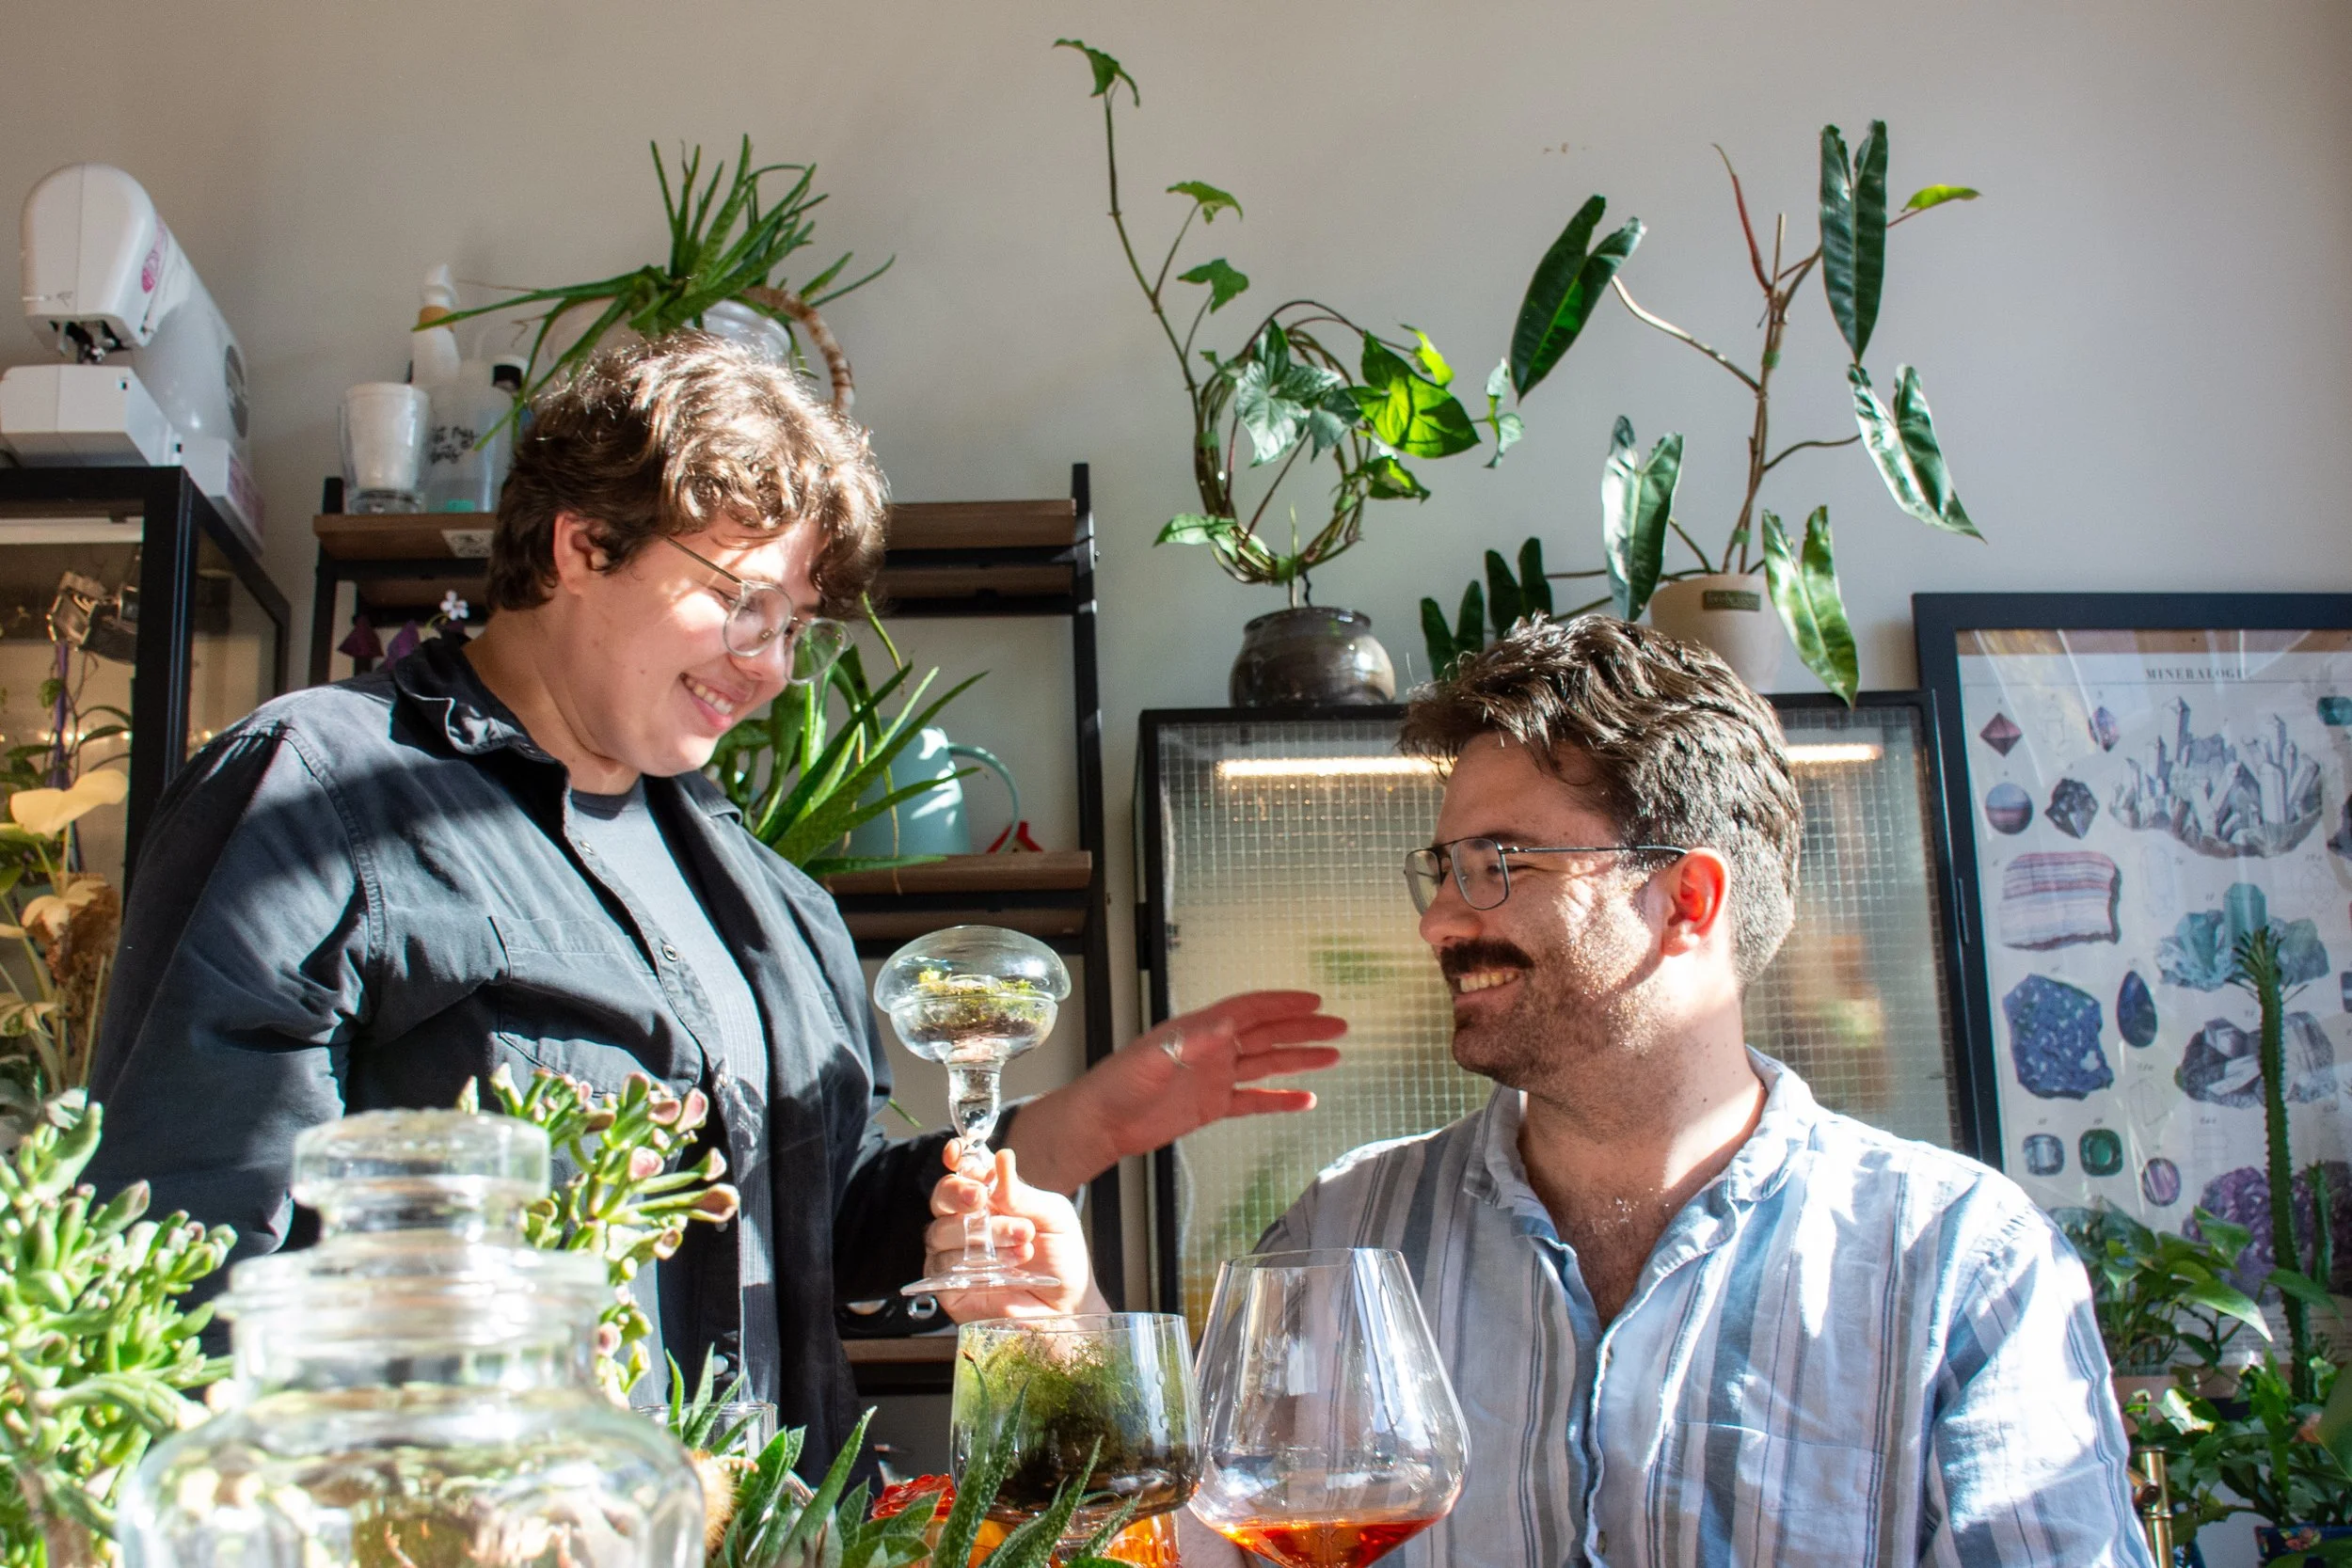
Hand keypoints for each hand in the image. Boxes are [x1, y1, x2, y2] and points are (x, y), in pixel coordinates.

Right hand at [925, 1143, 1107, 1320]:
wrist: (1067, 1307)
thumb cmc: (1062, 1260)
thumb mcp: (1054, 1217)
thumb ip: (1023, 1192)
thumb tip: (1002, 1157)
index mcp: (991, 1198)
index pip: (964, 1171)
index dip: (957, 1159)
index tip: (958, 1154)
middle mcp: (968, 1222)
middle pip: (941, 1196)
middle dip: (958, 1193)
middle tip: (982, 1197)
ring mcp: (954, 1254)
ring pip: (941, 1231)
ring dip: (984, 1234)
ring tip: (1022, 1241)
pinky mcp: (948, 1286)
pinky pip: (942, 1267)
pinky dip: (974, 1264)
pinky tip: (1007, 1268)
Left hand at [1003, 991, 1345, 1194]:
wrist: (1101, 1122)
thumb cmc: (1117, 1084)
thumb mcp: (1151, 1057)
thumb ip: (1190, 1041)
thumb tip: (1226, 1023)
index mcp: (1198, 1030)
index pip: (1249, 1010)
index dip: (1282, 1003)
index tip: (1314, 1000)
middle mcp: (1211, 1049)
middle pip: (1267, 1034)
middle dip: (1303, 1029)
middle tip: (1339, 1027)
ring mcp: (1214, 1078)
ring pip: (1266, 1065)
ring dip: (1299, 1060)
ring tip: (1334, 1057)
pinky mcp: (1211, 1106)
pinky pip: (1254, 1100)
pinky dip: (1280, 1099)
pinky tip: (1306, 1100)